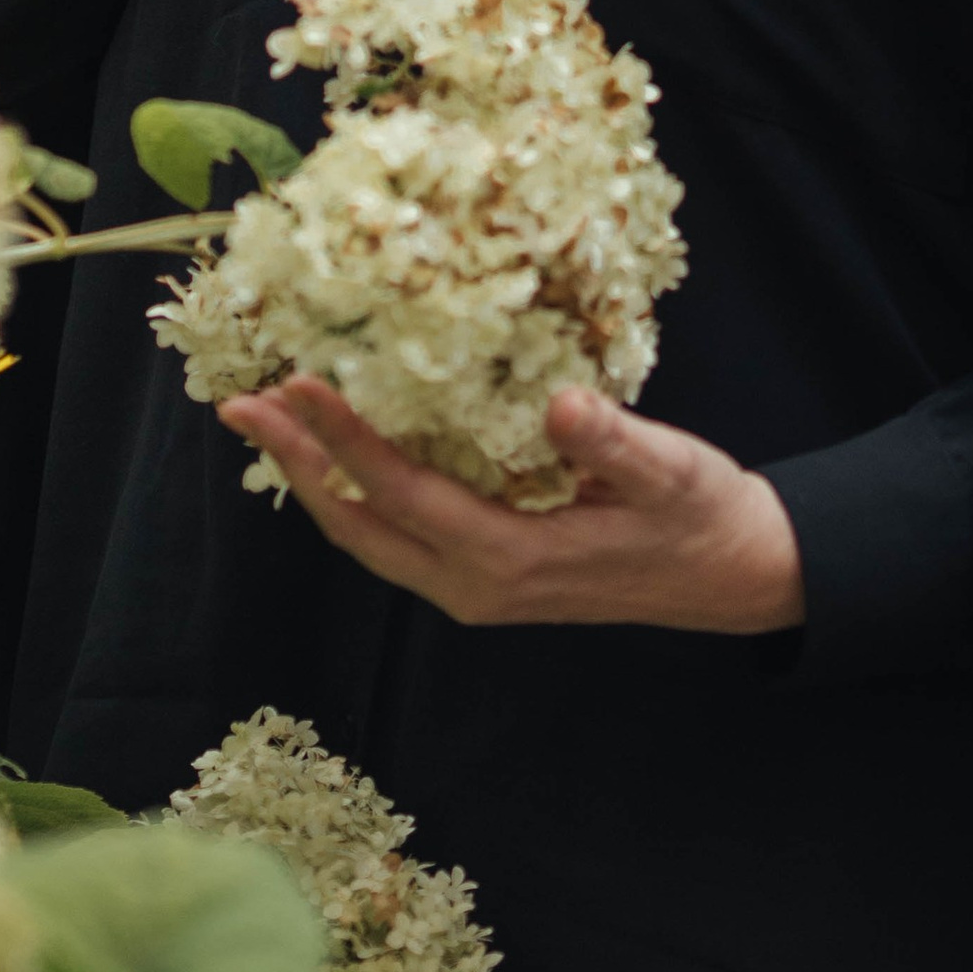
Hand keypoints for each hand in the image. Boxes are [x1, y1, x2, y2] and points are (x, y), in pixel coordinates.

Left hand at [217, 374, 806, 634]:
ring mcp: (474, 588)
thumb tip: (557, 404)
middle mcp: (475, 585)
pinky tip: (339, 449)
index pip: (402, 493)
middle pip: (359, 526)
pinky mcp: (482, 575)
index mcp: (510, 558)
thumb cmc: (701, 515)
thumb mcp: (671, 471)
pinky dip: (354, 492)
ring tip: (270, 420)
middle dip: (296, 464)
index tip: (297, 384)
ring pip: (369, 537)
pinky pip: (396, 535)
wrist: (732, 574)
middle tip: (241, 404)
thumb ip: (614, 443)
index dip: (343, 439)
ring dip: (316, 479)